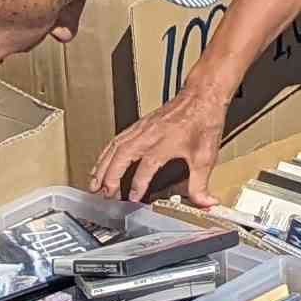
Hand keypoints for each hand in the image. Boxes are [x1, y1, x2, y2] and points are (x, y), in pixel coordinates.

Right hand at [89, 94, 219, 206]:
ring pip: (115, 147)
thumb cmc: (203, 121)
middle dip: (110, 177)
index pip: (145, 168)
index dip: (137, 185)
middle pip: (122, 156)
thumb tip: (205, 203)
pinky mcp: (140, 124)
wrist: (201, 97)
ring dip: (102, 166)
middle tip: (104, 194)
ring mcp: (142, 128)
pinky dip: (106, 152)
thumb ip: (201, 184)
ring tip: (94, 183)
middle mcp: (150, 135)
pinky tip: (102, 162)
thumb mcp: (206, 157)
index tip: (133, 199)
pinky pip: (117, 139)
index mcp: (165, 143)